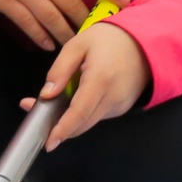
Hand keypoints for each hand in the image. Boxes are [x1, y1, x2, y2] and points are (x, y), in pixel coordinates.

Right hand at [0, 0, 129, 49]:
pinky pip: (27, 24)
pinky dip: (39, 36)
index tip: (124, 2)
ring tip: (73, 44)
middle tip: (95, 33)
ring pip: (51, 18)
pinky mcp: (4, 1)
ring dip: (65, 34)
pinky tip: (47, 45)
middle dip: (86, 20)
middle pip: (72, 3)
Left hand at [27, 21, 150, 147]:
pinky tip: (75, 99)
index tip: (49, 142)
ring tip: (54, 103)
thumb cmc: (108, 39)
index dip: (63, 129)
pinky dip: (83, 114)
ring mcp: (120, 105)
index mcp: (100, 80)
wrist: (144, 42)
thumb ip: (59, 70)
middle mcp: (113, 97)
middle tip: (38, 115)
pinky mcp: (122, 107)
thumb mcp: (77, 45)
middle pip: (83, 123)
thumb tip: (46, 95)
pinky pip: (97, 115)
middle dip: (59, 127)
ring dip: (70, 120)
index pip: (79, 112)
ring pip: (89, 122)